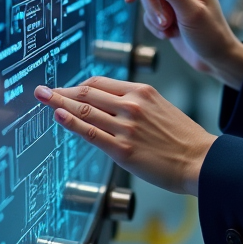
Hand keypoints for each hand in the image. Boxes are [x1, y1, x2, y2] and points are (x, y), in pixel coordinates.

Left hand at [34, 78, 215, 195]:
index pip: (99, 83)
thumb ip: (136, 102)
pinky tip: (57, 115)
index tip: (64, 89)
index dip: (77, 85)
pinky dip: (71, 123)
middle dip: (60, 91)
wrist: (201, 160)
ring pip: (84, 110)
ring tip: (41, 98)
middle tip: (41, 90)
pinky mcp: (123, 149)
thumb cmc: (183, 137)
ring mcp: (126, 127)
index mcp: (141, 92)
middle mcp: (131, 105)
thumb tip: (109, 104)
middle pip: (87, 93)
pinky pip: (90, 132)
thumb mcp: (161, 107)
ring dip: (58, 102)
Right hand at [101, 0, 242, 89]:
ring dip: (153, 16)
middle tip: (163, 23)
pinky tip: (169, 33)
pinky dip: (154, 25)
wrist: (214, 59)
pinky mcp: (165, 8)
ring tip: (169, 30)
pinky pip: (146, 12)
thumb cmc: (211, 35)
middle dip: (150, 4)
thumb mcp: (191, 13)